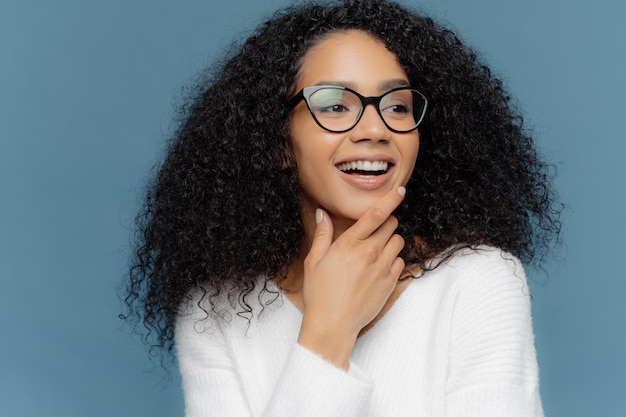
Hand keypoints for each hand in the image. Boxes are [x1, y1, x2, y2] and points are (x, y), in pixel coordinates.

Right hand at [297, 187, 405, 367]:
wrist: (332, 325)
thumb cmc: (319, 294)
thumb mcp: (314, 261)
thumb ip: (322, 235)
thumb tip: (322, 214)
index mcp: (349, 244)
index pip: (376, 214)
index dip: (391, 199)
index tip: (400, 191)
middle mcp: (369, 254)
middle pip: (391, 225)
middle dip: (385, 223)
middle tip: (373, 231)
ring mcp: (382, 269)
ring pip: (398, 242)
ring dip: (390, 241)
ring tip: (375, 251)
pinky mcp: (390, 284)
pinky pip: (401, 262)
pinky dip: (393, 260)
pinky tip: (378, 268)